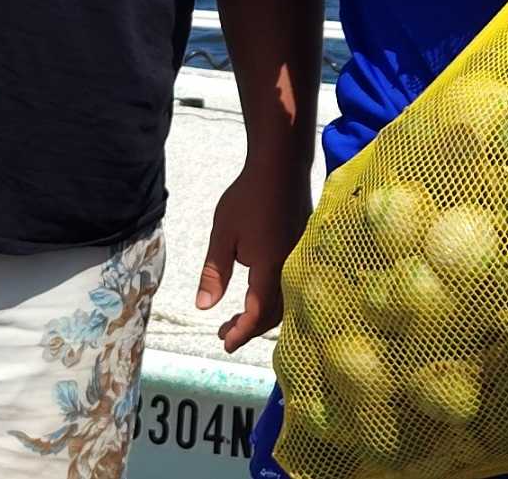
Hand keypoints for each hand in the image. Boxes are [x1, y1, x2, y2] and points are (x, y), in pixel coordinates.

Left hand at [196, 157, 311, 352]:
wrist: (281, 165)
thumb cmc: (248, 197)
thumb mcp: (222, 235)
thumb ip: (214, 273)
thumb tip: (203, 308)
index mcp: (269, 267)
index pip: (258, 313)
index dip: (241, 332)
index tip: (223, 342)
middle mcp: (290, 266)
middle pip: (276, 312)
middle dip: (251, 328)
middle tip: (225, 331)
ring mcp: (299, 255)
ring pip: (287, 299)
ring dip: (264, 314)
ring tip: (239, 315)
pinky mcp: (303, 246)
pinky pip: (293, 283)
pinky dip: (276, 298)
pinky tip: (260, 291)